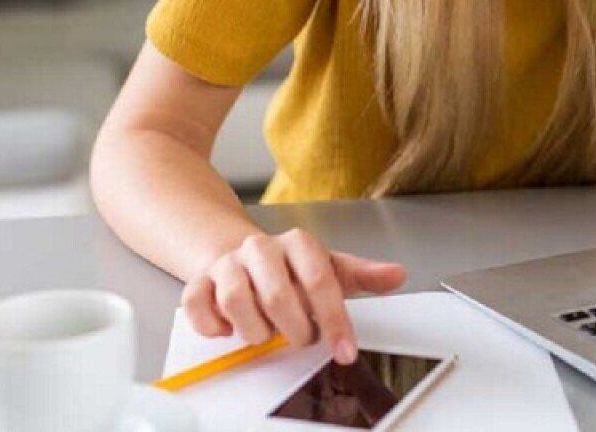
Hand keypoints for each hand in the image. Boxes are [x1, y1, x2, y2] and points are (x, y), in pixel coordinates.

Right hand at [182, 228, 406, 363]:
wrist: (243, 255)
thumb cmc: (291, 269)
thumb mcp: (330, 269)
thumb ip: (363, 274)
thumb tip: (397, 274)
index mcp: (297, 243)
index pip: (320, 280)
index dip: (334, 320)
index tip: (345, 351)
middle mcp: (260, 248)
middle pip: (277, 294)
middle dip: (294, 329)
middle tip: (300, 337)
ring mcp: (227, 264)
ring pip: (236, 301)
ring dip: (255, 331)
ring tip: (266, 332)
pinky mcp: (199, 281)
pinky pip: (198, 305)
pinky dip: (213, 326)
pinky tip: (229, 330)